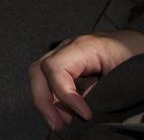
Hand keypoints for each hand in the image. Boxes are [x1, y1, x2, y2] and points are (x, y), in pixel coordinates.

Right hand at [28, 30, 143, 130]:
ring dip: (46, 102)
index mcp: (83, 46)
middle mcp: (68, 49)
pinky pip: (52, 82)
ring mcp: (66, 56)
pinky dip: (55, 100)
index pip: (56, 67)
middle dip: (43, 101)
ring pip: (41, 77)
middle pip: (39, 71)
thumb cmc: (136, 55)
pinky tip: (66, 115)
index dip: (64, 94)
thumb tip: (83, 110)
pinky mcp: (70, 66)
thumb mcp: (124, 74)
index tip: (84, 115)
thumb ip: (102, 89)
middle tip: (57, 125)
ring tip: (61, 124)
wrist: (141, 46)